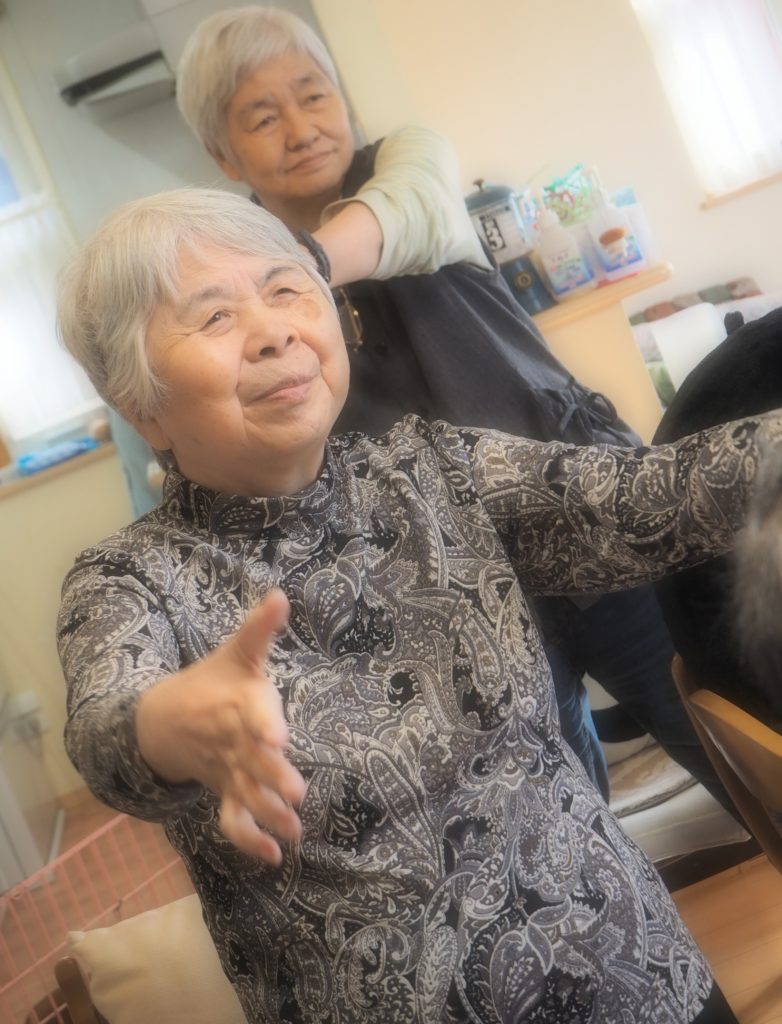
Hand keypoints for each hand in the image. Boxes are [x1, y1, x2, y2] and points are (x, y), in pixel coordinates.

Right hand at [136, 588, 305, 862]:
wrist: (163, 719)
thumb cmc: (212, 681)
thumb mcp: (236, 653)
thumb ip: (260, 629)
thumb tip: (280, 594)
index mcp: (238, 704)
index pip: (250, 714)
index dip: (264, 725)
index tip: (279, 737)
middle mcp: (231, 741)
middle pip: (250, 762)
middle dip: (272, 777)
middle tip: (297, 793)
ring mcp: (227, 771)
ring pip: (244, 796)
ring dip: (267, 815)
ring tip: (294, 833)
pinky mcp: (225, 792)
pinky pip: (232, 820)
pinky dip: (249, 840)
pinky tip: (274, 857)